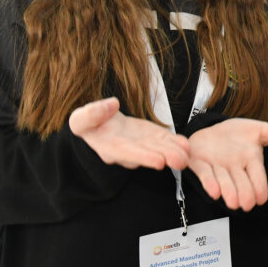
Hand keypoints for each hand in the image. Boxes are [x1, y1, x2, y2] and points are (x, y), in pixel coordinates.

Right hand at [69, 96, 189, 170]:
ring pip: (161, 150)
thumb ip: (91, 114)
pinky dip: (176, 143)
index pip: (128, 154)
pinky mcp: (153, 138)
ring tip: (187, 155)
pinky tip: (186, 145)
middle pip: (149, 155)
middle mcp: (129, 152)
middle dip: (165, 158)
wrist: (101, 123)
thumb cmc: (89, 123)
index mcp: (110, 148)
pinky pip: (166, 142)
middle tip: (180, 161)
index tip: (159, 161)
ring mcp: (143, 146)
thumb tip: (110, 105)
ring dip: (175, 152)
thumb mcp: (80, 118)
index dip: (144, 158)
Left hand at [187, 119, 267, 210]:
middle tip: (246, 205)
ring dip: (228, 191)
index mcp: (250, 161)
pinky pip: (203, 173)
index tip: (262, 199)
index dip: (260, 186)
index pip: (257, 175)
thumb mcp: (257, 130)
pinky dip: (208, 182)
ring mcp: (216, 167)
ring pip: (222, 180)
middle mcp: (233, 168)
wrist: (213, 132)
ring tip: (232, 203)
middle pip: (240, 182)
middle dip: (244, 192)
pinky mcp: (198, 163)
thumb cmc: (238, 135)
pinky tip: (214, 192)